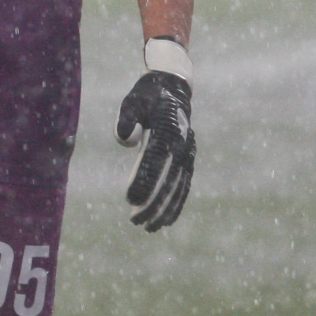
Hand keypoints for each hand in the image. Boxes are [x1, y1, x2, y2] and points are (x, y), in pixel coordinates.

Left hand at [115, 66, 194, 230]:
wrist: (173, 87)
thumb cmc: (147, 96)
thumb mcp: (132, 101)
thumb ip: (126, 119)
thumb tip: (126, 141)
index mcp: (166, 129)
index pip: (154, 161)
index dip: (143, 182)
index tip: (130, 201)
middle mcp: (181, 143)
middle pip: (168, 180)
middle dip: (153, 203)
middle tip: (136, 222)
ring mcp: (188, 152)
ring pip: (178, 187)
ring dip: (165, 209)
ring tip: (150, 227)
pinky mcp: (188, 158)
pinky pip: (184, 185)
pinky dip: (177, 203)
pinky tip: (167, 220)